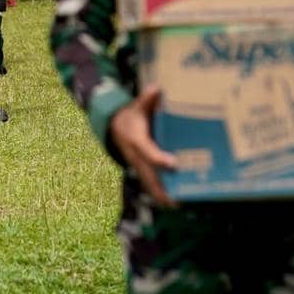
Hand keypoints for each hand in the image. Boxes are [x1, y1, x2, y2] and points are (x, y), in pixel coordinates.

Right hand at [108, 85, 177, 207]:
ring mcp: (137, 164)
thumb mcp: (137, 105)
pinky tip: (172, 201)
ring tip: (178, 204)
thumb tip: (156, 89)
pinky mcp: (140, 169)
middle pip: (148, 176)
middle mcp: (136, 155)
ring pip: (148, 184)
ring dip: (161, 196)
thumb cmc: (132, 115)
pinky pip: (149, 184)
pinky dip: (159, 194)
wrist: (114, 126)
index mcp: (136, 139)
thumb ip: (147, 98)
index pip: (147, 151)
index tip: (173, 164)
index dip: (159, 159)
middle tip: (177, 200)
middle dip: (162, 189)